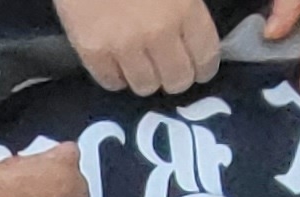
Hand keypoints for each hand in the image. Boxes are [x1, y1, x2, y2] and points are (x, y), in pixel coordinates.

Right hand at [54, 0, 222, 90]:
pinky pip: (111, 82)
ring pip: (145, 86)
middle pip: (177, 79)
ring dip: (147, 79)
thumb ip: (187, 6)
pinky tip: (119, 64)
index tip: (200, 69)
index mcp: (184, 9)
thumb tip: (191, 33)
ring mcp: (123, 46)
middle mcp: (158, 33)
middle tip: (170, 70)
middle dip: (177, 77)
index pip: (205, 56)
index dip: (204, 68)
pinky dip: (118, 77)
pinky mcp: (93, 52)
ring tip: (143, 66)